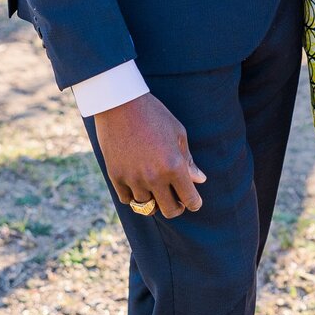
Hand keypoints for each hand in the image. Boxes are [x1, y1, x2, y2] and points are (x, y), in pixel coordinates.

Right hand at [95, 93, 206, 218]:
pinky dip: (134, 196)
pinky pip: (127, 199)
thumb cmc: (154, 114)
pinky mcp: (115, 176)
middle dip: (176, 207)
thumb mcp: (178, 133)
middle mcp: (154, 177)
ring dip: (154, 200)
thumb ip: (188, 160)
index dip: (194, 203)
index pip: (190, 199)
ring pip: (146, 206)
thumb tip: (199, 180)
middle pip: (169, 211)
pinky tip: (139, 185)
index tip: (193, 202)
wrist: (119, 103)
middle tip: (176, 199)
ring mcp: (133, 178)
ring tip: (156, 189)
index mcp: (174, 166)